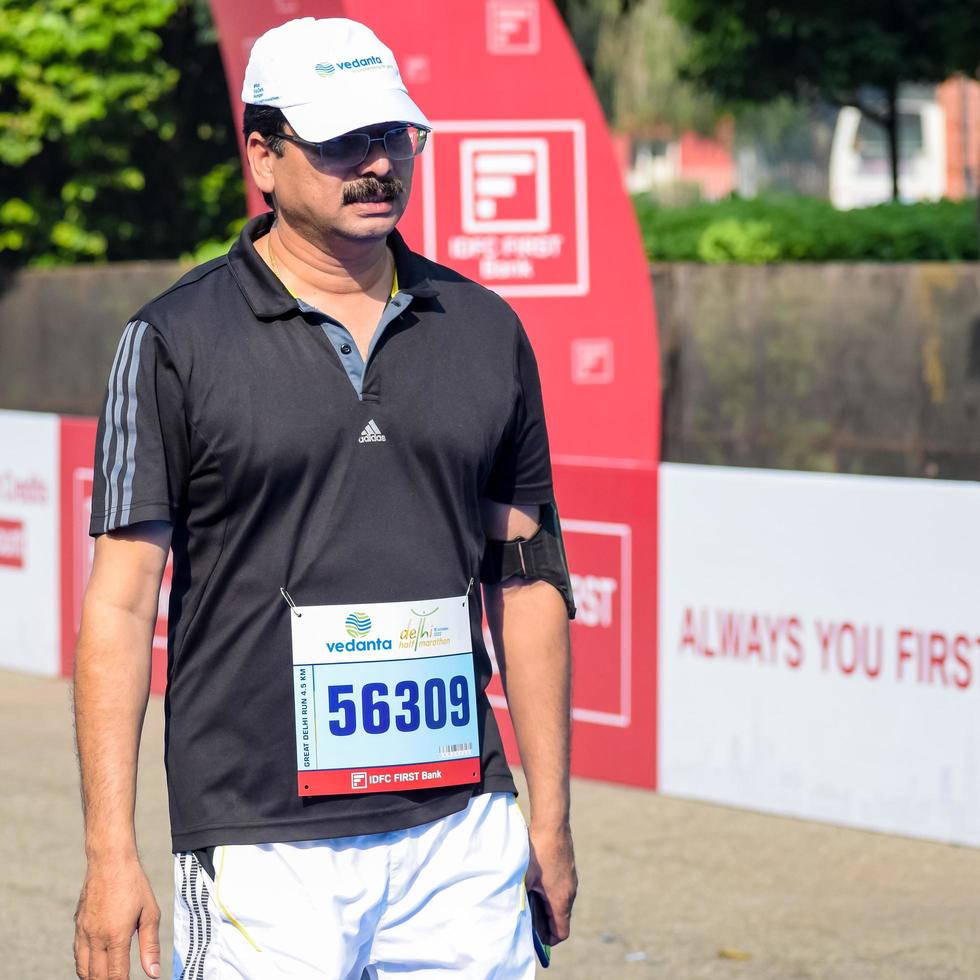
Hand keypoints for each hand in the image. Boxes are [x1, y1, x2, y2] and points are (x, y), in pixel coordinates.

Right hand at [74, 858, 160, 979]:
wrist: (109, 862)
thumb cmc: (134, 885)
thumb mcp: (150, 913)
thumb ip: (150, 945)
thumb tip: (154, 973)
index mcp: (116, 936)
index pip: (116, 976)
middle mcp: (96, 938)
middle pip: (97, 977)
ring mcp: (84, 933)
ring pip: (83, 970)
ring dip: (94, 979)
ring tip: (108, 978)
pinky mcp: (78, 927)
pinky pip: (78, 956)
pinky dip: (85, 967)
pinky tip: (94, 968)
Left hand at [526, 822, 576, 944]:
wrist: (552, 824)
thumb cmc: (537, 853)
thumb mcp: (524, 879)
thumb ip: (522, 899)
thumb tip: (513, 914)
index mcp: (561, 900)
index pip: (561, 932)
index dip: (548, 940)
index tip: (535, 938)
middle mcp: (570, 892)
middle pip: (561, 919)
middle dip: (545, 923)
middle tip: (528, 920)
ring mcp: (571, 879)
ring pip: (561, 902)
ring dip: (547, 906)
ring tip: (530, 899)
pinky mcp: (569, 868)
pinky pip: (562, 888)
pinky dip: (551, 892)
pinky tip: (536, 881)